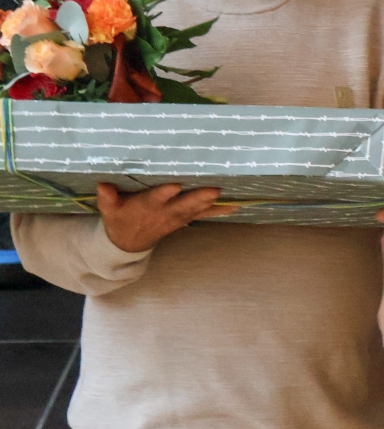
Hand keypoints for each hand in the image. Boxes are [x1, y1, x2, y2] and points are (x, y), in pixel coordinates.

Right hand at [96, 182, 238, 252]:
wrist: (128, 244)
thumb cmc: (119, 218)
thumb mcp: (109, 209)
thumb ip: (108, 197)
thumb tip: (103, 184)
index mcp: (147, 206)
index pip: (155, 199)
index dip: (164, 194)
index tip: (174, 186)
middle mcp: (165, 212)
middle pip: (183, 205)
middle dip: (198, 198)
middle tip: (214, 190)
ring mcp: (177, 217)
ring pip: (197, 210)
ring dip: (212, 204)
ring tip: (228, 197)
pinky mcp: (185, 219)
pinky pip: (204, 214)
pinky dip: (219, 211)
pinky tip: (235, 207)